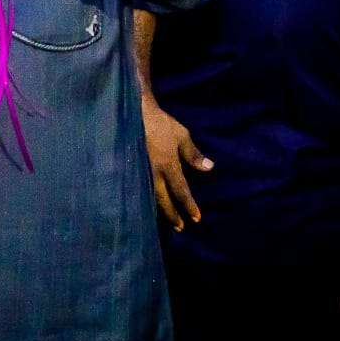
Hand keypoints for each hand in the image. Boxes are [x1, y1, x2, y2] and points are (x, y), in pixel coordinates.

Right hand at [141, 94, 211, 230]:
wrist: (132, 113)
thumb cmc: (159, 122)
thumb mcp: (181, 134)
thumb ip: (193, 154)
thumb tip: (209, 168)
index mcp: (168, 164)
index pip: (181, 191)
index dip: (188, 206)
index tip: (196, 218)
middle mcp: (154, 172)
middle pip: (164, 200)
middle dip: (173, 215)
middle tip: (181, 227)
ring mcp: (140, 172)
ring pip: (151, 198)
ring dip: (160, 211)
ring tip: (166, 221)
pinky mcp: (130, 169)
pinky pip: (140, 190)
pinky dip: (146, 201)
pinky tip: (147, 206)